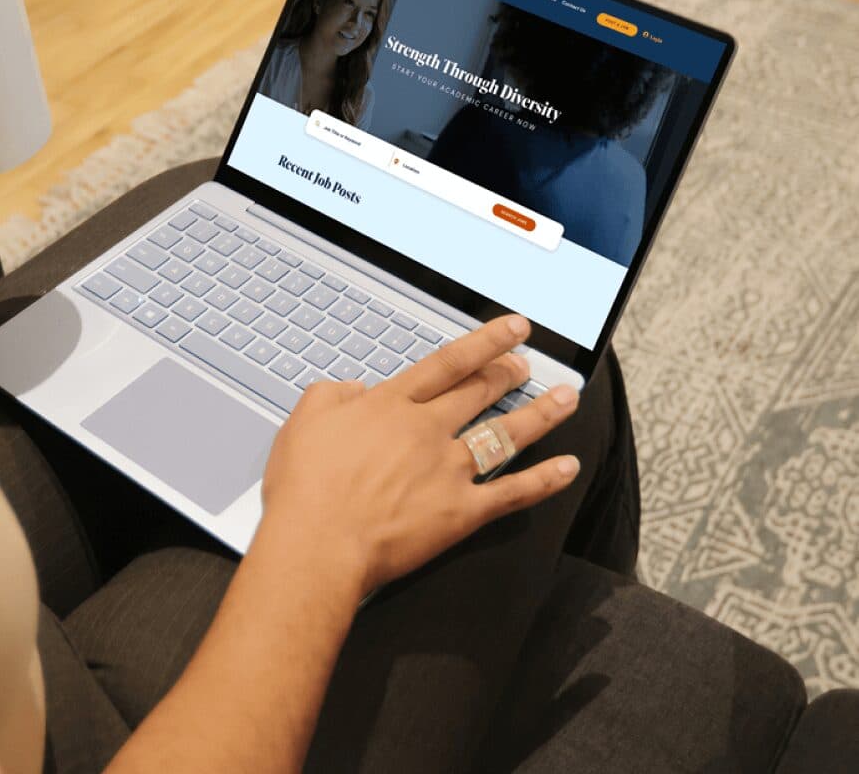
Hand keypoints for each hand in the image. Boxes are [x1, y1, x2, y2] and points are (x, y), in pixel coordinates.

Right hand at [257, 314, 581, 592]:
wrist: (318, 542)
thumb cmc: (305, 488)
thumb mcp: (304, 420)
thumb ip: (333, 394)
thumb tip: (356, 389)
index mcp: (390, 406)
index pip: (448, 363)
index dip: (486, 342)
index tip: (513, 329)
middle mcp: (426, 430)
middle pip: (480, 392)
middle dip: (509, 373)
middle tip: (527, 364)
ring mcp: (448, 470)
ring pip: (506, 434)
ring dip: (541, 414)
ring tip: (566, 398)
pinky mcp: (461, 512)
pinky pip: (512, 492)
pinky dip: (545, 480)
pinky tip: (568, 467)